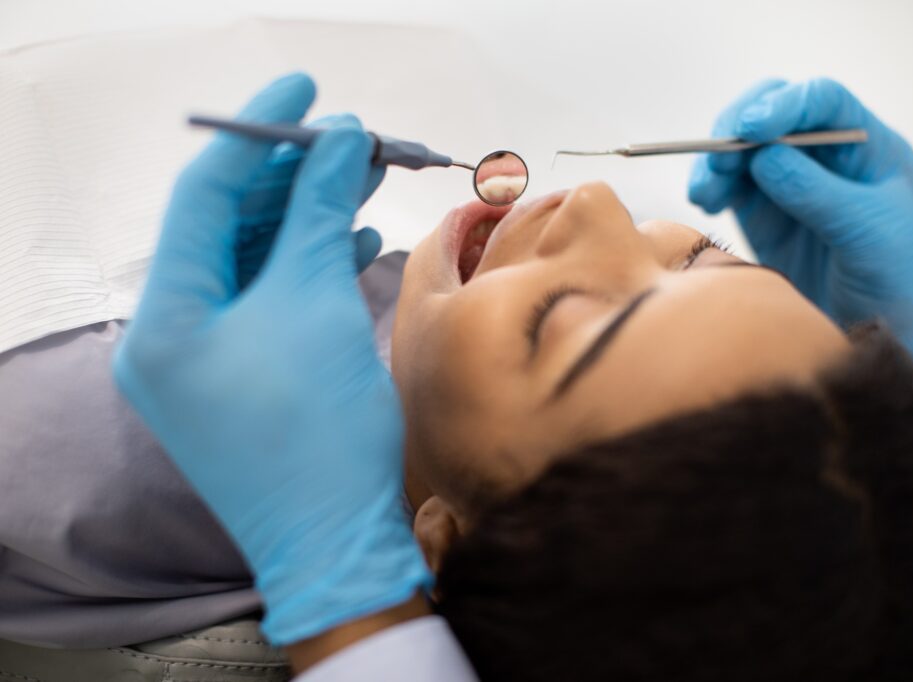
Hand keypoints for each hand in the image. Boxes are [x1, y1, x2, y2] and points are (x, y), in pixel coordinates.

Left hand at [113, 73, 430, 644]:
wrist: (337, 542)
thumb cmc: (320, 434)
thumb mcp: (316, 303)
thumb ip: (318, 211)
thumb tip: (339, 138)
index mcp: (163, 317)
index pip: (202, 193)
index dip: (259, 131)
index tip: (305, 86)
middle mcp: (168, 336)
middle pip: (228, 224)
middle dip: (292, 176)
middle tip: (350, 138)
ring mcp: (203, 360)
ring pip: (254, 261)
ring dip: (308, 219)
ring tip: (364, 180)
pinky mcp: (240, 377)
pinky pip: (268, 302)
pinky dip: (309, 268)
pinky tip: (353, 241)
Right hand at [688, 78, 912, 391]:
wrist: (892, 336)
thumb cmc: (902, 281)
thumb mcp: (871, 234)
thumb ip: (819, 194)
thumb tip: (764, 156)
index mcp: (867, 147)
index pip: (822, 102)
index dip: (784, 104)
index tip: (752, 127)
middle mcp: (826, 157)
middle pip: (772, 113)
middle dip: (737, 129)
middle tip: (717, 161)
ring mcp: (791, 185)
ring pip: (742, 149)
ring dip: (716, 160)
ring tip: (705, 191)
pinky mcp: (764, 215)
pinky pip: (729, 186)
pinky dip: (710, 186)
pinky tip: (703, 201)